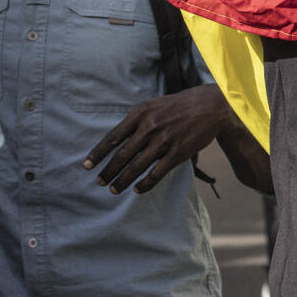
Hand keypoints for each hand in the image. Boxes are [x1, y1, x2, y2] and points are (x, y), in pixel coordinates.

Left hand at [84, 83, 232, 192]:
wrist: (209, 106)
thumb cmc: (177, 107)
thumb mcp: (152, 106)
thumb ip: (134, 122)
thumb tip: (115, 141)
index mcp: (140, 114)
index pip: (113, 137)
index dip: (98, 154)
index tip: (87, 166)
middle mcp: (149, 127)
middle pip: (122, 155)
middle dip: (108, 171)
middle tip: (99, 182)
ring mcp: (164, 141)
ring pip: (137, 167)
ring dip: (123, 181)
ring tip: (113, 189)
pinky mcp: (178, 153)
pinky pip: (157, 173)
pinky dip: (145, 184)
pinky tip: (137, 190)